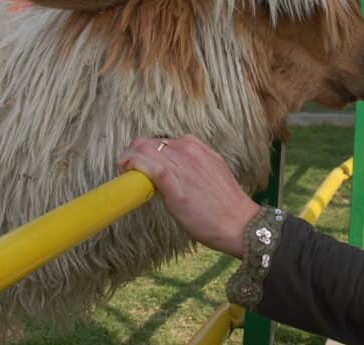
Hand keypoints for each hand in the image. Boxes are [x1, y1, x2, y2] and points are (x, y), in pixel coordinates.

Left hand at [118, 135, 259, 258]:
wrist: (239, 223)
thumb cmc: (225, 205)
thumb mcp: (211, 173)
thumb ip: (191, 167)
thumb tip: (170, 171)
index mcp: (197, 146)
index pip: (162, 141)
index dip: (147, 150)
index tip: (141, 162)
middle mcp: (187, 149)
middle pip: (149, 142)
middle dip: (134, 152)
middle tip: (128, 169)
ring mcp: (180, 163)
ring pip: (144, 149)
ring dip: (130, 158)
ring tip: (125, 171)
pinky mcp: (173, 182)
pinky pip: (147, 164)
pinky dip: (133, 163)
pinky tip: (126, 169)